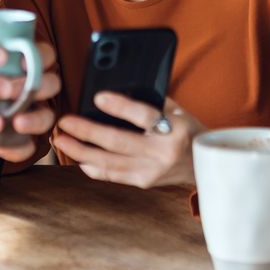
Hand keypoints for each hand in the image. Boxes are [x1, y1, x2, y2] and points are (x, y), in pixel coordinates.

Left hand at [0, 41, 60, 162]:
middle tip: (20, 91)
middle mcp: (32, 86)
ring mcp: (29, 112)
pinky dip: (18, 150)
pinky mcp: (19, 137)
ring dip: (36, 119)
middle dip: (41, 87)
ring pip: (47, 116)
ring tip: (17, 123)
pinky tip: (1, 149)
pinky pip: (28, 146)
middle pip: (52, 84)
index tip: (23, 61)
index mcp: (24, 63)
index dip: (41, 56)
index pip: (45, 54)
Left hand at [53, 95, 205, 187]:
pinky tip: (77, 157)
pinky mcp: (144, 183)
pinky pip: (112, 175)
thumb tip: (114, 87)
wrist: (207, 164)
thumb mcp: (177, 110)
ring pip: (109, 162)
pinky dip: (92, 166)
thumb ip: (150, 100)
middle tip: (64, 122)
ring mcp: (152, 171)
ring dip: (81, 152)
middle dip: (86, 132)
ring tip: (61, 141)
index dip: (120, 106)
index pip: (144, 116)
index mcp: (174, 130)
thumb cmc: (187, 129)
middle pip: (118, 142)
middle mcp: (163, 153)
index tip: (97, 97)